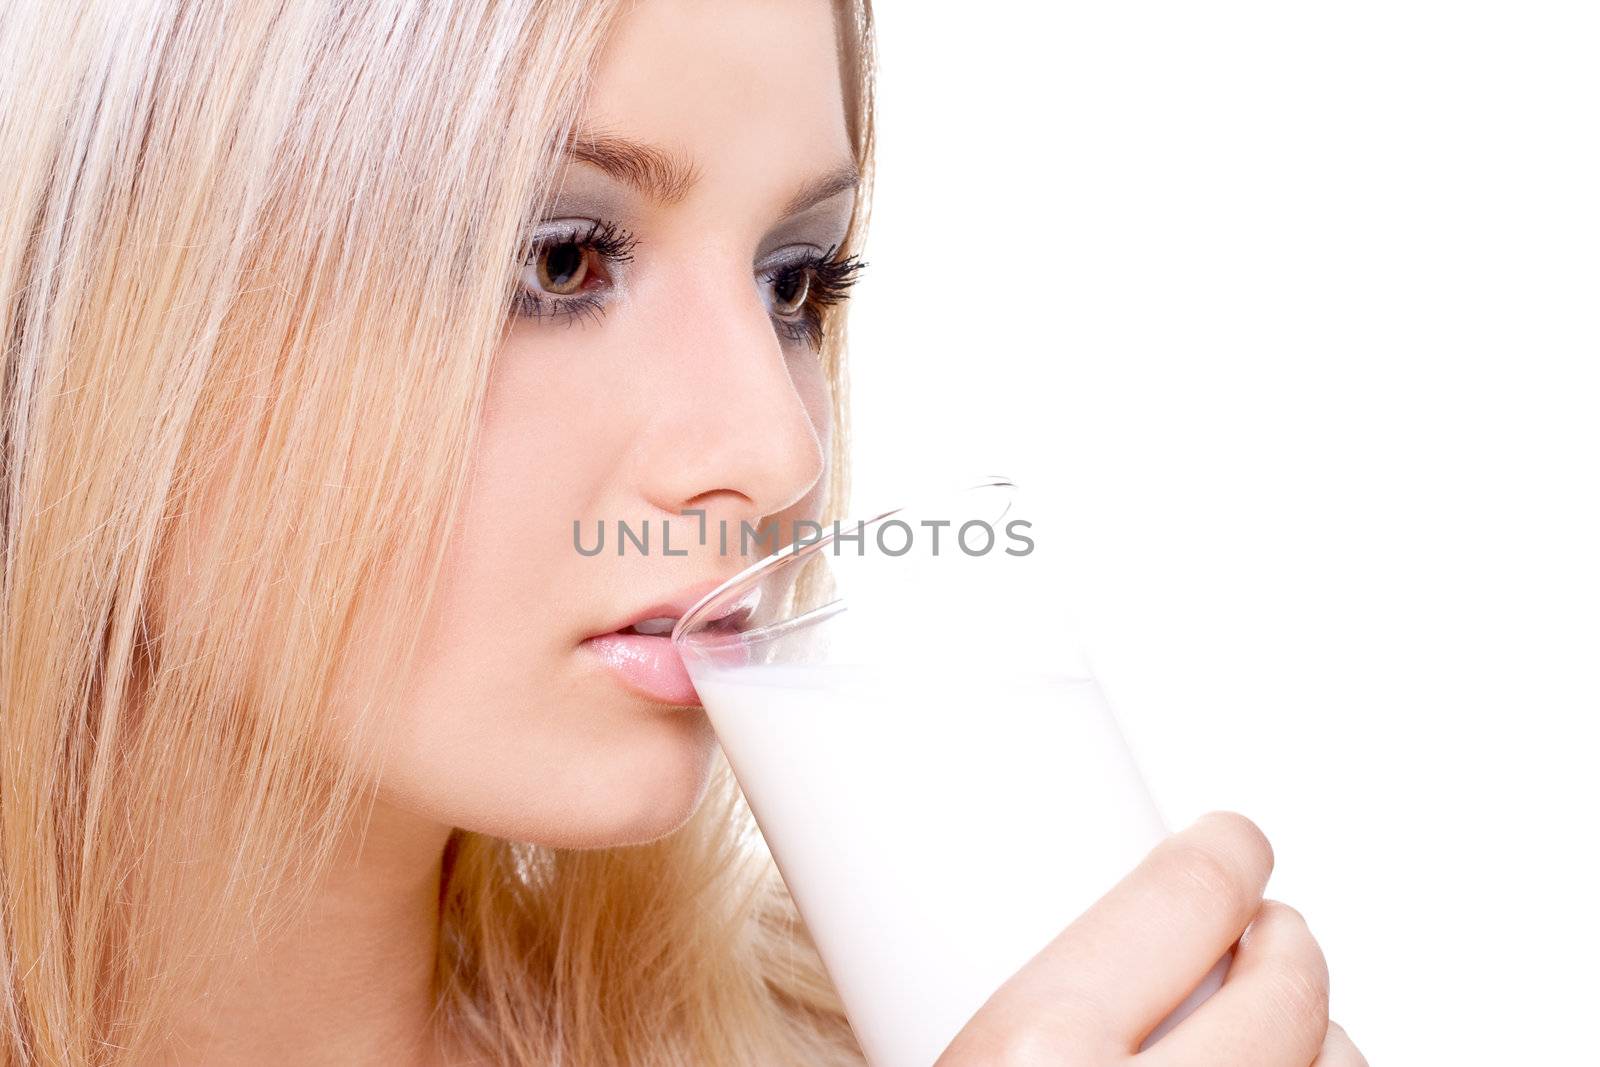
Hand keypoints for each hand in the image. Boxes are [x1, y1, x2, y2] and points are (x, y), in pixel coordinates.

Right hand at [935, 812, 1364, 1065]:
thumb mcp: (944, 1051)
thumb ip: (996, 997)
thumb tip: (1006, 947)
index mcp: (1034, 1052)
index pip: (1187, 895)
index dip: (1227, 850)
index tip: (1233, 841)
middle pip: (1288, 985)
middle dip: (1285, 942)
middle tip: (1265, 930)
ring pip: (1337, 1064)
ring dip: (1316, 1034)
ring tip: (1278, 1025)